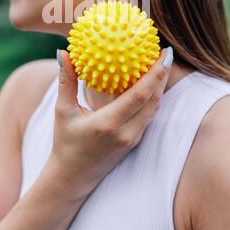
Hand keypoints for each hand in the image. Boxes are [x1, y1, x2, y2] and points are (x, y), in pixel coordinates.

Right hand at [47, 47, 172, 197]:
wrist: (72, 178)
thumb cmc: (65, 143)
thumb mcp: (62, 111)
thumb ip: (66, 81)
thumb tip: (63, 53)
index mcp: (108, 124)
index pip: (139, 95)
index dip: (155, 74)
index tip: (163, 54)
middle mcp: (126, 132)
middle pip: (154, 100)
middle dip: (163, 75)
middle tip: (166, 52)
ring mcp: (132, 139)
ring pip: (154, 108)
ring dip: (160, 86)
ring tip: (161, 64)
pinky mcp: (134, 141)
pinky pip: (148, 115)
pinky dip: (152, 97)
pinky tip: (150, 83)